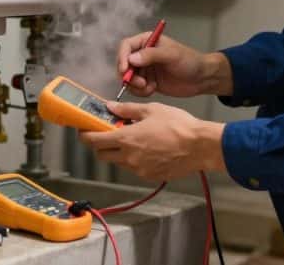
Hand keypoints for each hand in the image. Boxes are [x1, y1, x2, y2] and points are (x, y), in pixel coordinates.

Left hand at [79, 101, 224, 181]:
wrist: (200, 146)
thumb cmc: (179, 126)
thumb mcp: (151, 110)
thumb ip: (127, 110)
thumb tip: (111, 107)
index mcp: (126, 138)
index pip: (94, 141)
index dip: (85, 136)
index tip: (83, 130)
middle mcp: (129, 157)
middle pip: (102, 154)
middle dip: (101, 144)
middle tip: (108, 133)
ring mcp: (139, 169)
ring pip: (119, 162)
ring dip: (119, 152)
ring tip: (133, 139)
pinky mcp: (150, 176)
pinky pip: (135, 168)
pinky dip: (135, 159)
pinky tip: (147, 148)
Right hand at [116, 33, 231, 97]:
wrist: (201, 79)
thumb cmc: (190, 61)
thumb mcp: (171, 55)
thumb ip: (151, 55)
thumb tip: (131, 59)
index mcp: (147, 41)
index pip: (126, 46)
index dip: (122, 57)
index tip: (124, 69)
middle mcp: (143, 54)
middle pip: (123, 64)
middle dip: (128, 75)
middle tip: (140, 83)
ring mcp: (144, 69)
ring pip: (128, 78)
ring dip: (135, 85)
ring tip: (149, 87)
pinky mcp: (147, 82)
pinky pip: (135, 88)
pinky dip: (141, 92)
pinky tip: (153, 89)